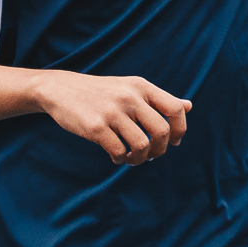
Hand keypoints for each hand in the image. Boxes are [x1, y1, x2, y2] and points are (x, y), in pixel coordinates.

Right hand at [32, 71, 190, 164]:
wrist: (60, 89)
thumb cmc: (100, 92)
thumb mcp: (130, 88)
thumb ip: (158, 98)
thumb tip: (188, 106)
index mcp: (141, 87)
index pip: (175, 109)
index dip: (179, 129)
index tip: (173, 141)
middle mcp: (129, 97)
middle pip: (162, 131)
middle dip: (160, 150)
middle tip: (151, 155)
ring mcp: (112, 112)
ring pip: (141, 145)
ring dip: (140, 158)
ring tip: (132, 159)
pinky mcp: (95, 127)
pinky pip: (118, 151)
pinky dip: (120, 159)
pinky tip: (116, 157)